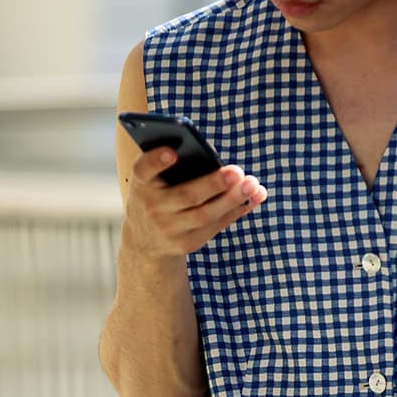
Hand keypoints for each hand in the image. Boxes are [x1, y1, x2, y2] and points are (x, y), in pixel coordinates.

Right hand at [123, 147, 267, 257]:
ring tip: (252, 184)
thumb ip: (175, 167)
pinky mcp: (186, 244)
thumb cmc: (157, 195)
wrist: (145, 239)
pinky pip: (215, 226)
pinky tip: (255, 197)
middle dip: (213, 184)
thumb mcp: (154, 181)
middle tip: (237, 172)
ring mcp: (168, 230)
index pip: (143, 170)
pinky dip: (236, 210)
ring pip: (205, 215)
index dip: (156, 161)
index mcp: (141, 184)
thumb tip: (215, 158)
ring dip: (231, 200)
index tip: (172, 152)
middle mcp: (151, 208)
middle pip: (186, 196)